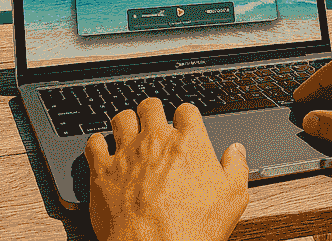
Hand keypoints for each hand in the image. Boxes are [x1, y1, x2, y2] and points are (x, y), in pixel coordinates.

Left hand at [84, 97, 249, 240]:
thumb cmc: (193, 226)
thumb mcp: (233, 197)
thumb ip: (236, 167)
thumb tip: (237, 151)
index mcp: (189, 142)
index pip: (187, 110)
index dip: (185, 116)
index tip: (184, 124)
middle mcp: (156, 140)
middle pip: (150, 106)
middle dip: (152, 110)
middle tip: (153, 119)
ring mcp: (127, 153)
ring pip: (122, 119)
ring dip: (126, 121)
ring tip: (128, 129)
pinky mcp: (103, 170)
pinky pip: (94, 143)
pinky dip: (98, 143)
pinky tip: (102, 147)